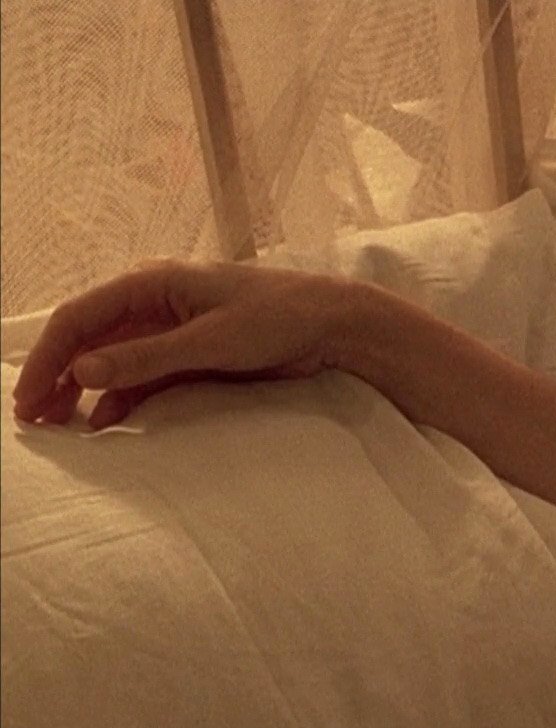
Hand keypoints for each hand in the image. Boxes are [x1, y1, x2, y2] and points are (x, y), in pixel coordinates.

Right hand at [11, 260, 362, 428]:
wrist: (336, 325)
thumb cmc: (279, 317)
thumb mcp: (211, 341)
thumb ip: (147, 358)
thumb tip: (82, 373)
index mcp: (152, 283)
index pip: (80, 318)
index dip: (49, 358)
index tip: (28, 398)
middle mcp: (155, 303)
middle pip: (90, 340)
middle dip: (58, 377)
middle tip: (34, 420)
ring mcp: (173, 330)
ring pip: (113, 361)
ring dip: (85, 391)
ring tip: (61, 427)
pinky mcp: (193, 355)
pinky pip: (145, 376)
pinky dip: (122, 398)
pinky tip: (105, 422)